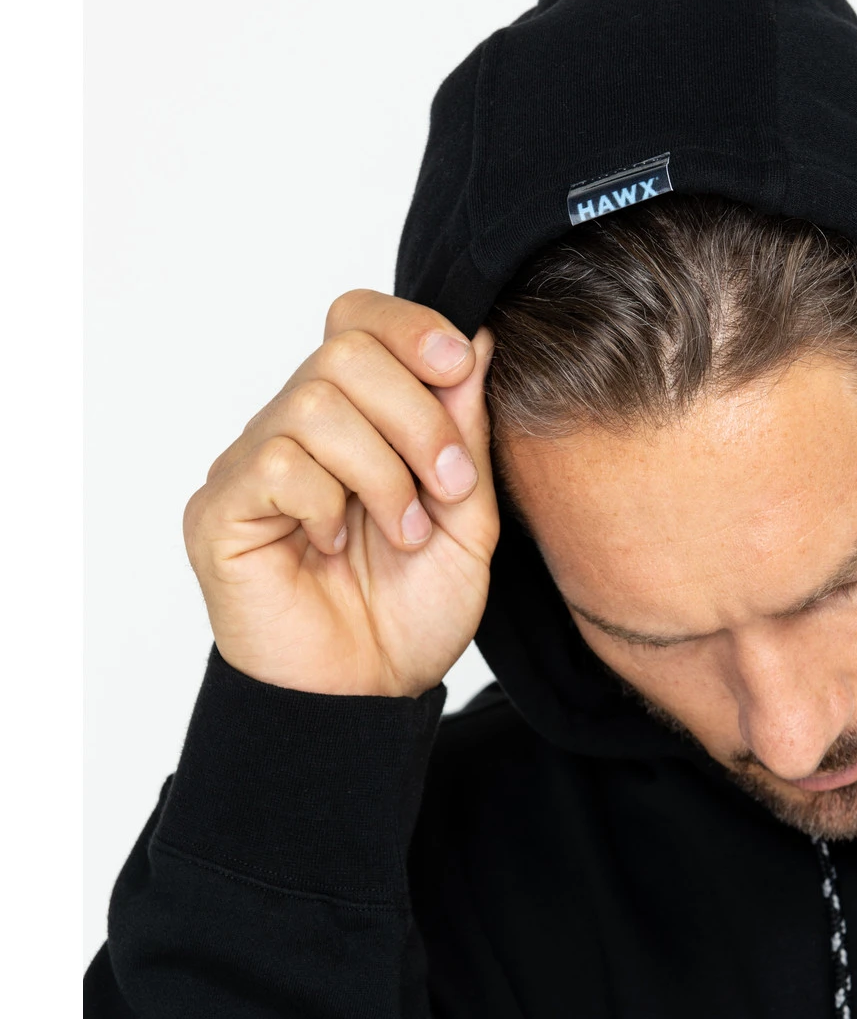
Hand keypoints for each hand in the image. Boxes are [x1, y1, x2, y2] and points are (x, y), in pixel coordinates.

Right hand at [183, 290, 497, 696]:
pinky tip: (335, 549)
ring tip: (403, 533)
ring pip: (314, 404)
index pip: (359, 322)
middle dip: (416, 416)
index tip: (456, 365)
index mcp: (355, 422)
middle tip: (445, 487)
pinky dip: (327, 504)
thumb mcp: (466, 518)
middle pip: (345, 352)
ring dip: (382, 473)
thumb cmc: (412, 614)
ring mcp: (253, 466)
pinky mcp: (222, 509)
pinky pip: (277, 463)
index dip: (408, 326)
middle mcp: (296, 430)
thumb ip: (464, 432)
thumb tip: (472, 340)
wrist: (370, 696)